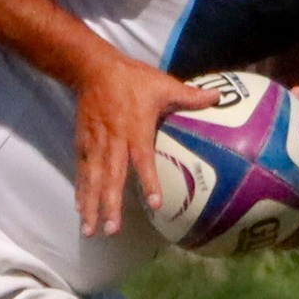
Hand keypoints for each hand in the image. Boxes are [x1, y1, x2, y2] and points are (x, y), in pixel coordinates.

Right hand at [74, 54, 220, 238]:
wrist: (94, 69)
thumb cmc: (132, 79)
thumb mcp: (162, 84)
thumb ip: (189, 96)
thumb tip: (218, 98)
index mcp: (136, 130)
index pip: (143, 160)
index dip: (150, 181)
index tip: (156, 204)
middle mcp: (114, 141)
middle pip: (112, 178)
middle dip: (110, 205)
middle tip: (113, 230)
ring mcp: (96, 144)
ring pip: (93, 179)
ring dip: (91, 205)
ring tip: (90, 229)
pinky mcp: (83, 143)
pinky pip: (82, 170)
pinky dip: (81, 190)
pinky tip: (80, 209)